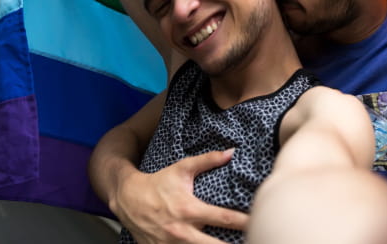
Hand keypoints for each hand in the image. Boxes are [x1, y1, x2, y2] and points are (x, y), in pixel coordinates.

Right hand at [111, 149, 248, 243]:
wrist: (127, 199)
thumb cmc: (158, 183)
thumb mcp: (181, 168)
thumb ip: (207, 160)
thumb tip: (231, 151)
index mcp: (189, 210)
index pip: (223, 218)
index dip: (244, 222)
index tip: (258, 222)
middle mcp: (182, 231)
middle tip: (253, 240)